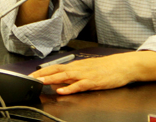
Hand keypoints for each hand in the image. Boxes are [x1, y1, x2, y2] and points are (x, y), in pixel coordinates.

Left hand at [29, 51, 155, 94]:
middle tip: (30, 79)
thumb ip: (74, 74)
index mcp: (78, 65)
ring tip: (41, 82)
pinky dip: (70, 88)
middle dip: (43, 75)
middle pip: (58, 70)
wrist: (124, 65)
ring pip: (66, 76)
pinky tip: (62, 90)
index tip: (31, 76)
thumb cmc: (108, 67)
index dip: (43, 71)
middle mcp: (80, 68)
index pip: (56, 67)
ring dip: (53, 79)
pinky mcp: (94, 81)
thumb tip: (60, 78)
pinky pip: (80, 85)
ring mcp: (86, 74)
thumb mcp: (89, 68)